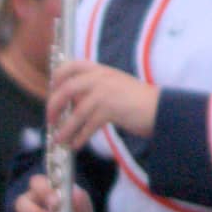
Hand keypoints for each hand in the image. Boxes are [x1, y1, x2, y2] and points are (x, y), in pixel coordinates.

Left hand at [43, 59, 158, 151]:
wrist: (161, 108)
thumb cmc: (140, 101)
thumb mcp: (115, 85)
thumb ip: (95, 88)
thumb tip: (74, 102)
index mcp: (100, 70)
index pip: (70, 66)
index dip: (57, 79)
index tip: (52, 91)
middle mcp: (100, 78)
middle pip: (66, 89)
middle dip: (54, 106)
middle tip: (50, 120)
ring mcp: (105, 93)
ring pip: (76, 112)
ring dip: (65, 128)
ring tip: (59, 140)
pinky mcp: (110, 109)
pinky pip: (88, 125)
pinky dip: (79, 136)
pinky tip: (76, 145)